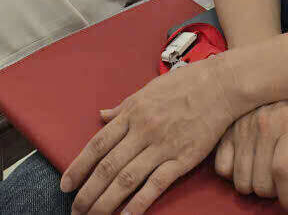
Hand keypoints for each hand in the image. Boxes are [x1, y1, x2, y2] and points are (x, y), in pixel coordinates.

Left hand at [62, 56, 247, 213]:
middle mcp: (143, 131)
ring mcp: (162, 146)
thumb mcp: (147, 89)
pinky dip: (138, 203)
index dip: (79, 166)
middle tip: (75, 209)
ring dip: (106, 201)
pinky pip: (155, 185)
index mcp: (132, 113)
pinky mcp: (181, 159)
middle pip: (108, 166)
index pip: (98, 145)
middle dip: (88, 192)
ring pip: (126, 179)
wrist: (221, 85)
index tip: (66, 184)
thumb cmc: (185, 84)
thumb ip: (123, 106)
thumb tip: (102, 115)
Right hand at [212, 100, 287, 212]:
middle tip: (283, 181)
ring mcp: (241, 129)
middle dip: (275, 193)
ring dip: (255, 186)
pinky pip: (222, 169)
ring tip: (266, 172)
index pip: (284, 171)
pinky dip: (234, 175)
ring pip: (242, 182)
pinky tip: (248, 164)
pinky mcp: (226, 131)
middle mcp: (263, 127)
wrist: (275, 77)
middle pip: (262, 184)